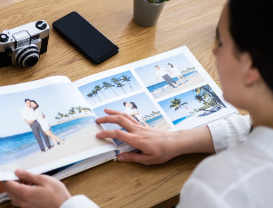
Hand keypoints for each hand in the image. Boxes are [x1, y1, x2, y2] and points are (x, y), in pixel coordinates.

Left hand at [5, 169, 70, 207]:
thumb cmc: (57, 195)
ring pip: (14, 197)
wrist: (64, 206)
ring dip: (16, 189)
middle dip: (12, 182)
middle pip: (10, 191)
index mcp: (25, 193)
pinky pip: (20, 201)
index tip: (12, 172)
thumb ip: (29, 176)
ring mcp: (25, 206)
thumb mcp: (43, 179)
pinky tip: (30, 189)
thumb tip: (18, 172)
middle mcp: (23, 202)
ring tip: (27, 182)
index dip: (9, 177)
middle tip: (21, 176)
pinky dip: (21, 194)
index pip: (9, 184)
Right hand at [96, 109, 214, 164]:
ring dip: (114, 113)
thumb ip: (132, 158)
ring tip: (105, 111)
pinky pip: (130, 117)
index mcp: (137, 140)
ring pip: (125, 116)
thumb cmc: (163, 152)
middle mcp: (137, 130)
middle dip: (107, 118)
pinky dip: (122, 114)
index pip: (118, 134)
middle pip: (120, 120)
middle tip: (97, 120)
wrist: (175, 142)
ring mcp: (140, 126)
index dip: (107, 134)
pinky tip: (118, 114)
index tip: (98, 135)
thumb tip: (119, 158)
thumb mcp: (148, 160)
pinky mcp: (143, 125)